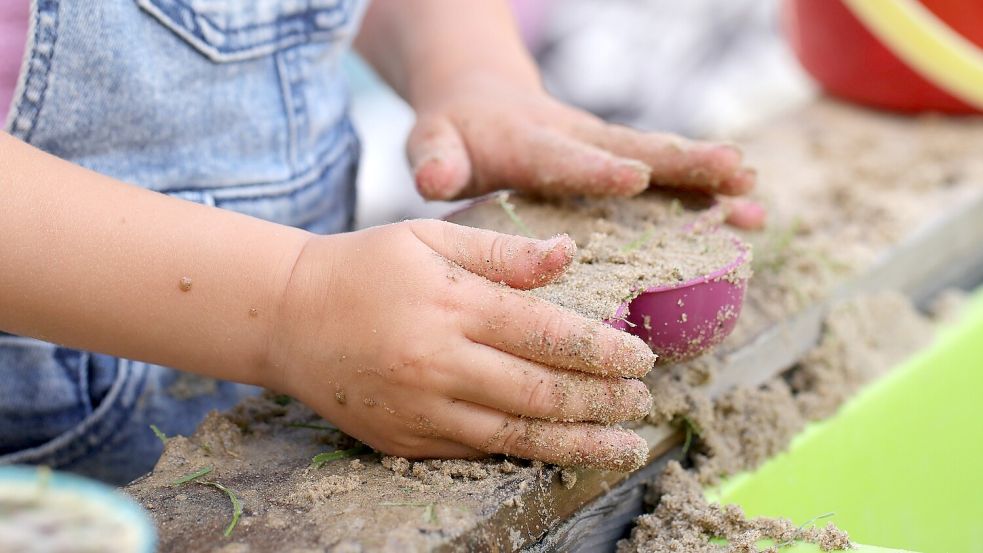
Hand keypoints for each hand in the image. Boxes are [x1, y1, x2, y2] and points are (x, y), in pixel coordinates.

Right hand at [265, 220, 655, 469]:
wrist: (287, 317)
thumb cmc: (365, 267)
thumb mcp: (429, 237)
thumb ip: (502, 252)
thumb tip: (570, 255)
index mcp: (451, 303)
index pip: (548, 334)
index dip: (604, 351)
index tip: (642, 358)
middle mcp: (439, 362)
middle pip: (541, 393)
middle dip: (603, 401)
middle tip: (641, 400)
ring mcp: (420, 408)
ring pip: (516, 436)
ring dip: (579, 443)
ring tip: (624, 445)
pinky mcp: (404, 440)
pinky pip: (477, 452)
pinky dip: (525, 454)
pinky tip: (559, 451)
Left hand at [407, 73, 764, 228]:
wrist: (481, 97)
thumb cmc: (454, 132)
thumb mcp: (433, 142)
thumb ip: (435, 158)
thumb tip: (433, 178)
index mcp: (529, 143)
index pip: (564, 157)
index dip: (596, 169)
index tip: (634, 177)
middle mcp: (576, 140)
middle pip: (634, 149)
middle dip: (683, 163)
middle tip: (734, 172)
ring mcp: (603, 148)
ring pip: (661, 161)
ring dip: (707, 177)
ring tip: (755, 196)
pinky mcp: (619, 159)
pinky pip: (666, 175)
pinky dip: (707, 192)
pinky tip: (750, 213)